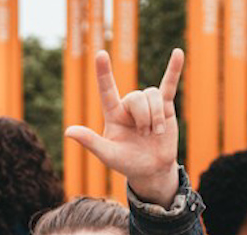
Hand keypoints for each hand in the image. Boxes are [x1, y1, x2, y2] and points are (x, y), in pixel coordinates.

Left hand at [67, 49, 183, 206]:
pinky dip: (174, 69)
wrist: (151, 169)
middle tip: (145, 135)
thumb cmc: (126, 162)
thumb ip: (90, 141)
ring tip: (156, 133)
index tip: (100, 54)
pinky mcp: (164, 106)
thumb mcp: (107, 154)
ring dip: (155, 116)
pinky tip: (178, 52)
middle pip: (137, 97)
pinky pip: (169, 85)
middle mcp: (128, 106)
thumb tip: (68, 131)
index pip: (106, 90)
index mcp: (113, 114)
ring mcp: (147, 105)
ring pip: (152, 95)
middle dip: (143, 117)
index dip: (103, 73)